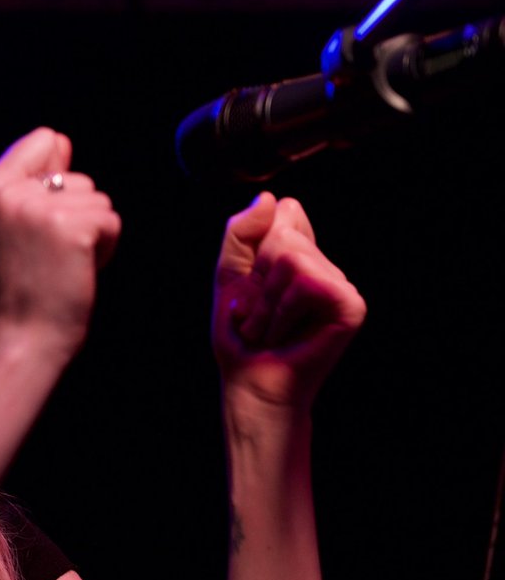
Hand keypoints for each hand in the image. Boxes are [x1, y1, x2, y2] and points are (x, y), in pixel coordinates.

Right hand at [0, 127, 120, 356]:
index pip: (45, 139)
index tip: (39, 224)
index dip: (57, 180)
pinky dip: (105, 248)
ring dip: (92, 233)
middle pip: (79, 177)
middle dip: (78, 214)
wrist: (25, 334)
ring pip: (99, 200)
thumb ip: (33, 181)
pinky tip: (77, 270)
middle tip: (50, 253)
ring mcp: (39, 209)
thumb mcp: (13, 223)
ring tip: (63, 262)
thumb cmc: (25, 282)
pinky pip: (111, 221)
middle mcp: (10, 192)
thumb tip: (60, 139)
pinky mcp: (71, 227)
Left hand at [213, 192, 365, 409]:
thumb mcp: (229, 274)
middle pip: (282, 234)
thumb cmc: (240, 335)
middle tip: (259, 314)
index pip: (284, 213)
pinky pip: (307, 282)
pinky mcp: (351, 305)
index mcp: (302, 254)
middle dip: (256, 278)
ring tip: (268, 327)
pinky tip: (285, 333)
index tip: (252, 285)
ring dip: (265, 301)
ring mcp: (341, 284)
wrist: (250, 382)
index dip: (254, 248)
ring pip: (291, 257)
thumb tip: (272, 197)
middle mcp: (325, 265)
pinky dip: (282, 310)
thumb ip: (241, 232)